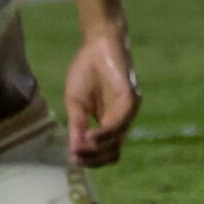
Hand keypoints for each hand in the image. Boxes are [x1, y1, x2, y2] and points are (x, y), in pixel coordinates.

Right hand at [63, 29, 139, 166]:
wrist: (98, 44)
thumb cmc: (86, 71)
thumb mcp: (75, 103)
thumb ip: (77, 125)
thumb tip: (74, 151)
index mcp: (110, 122)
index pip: (106, 151)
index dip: (92, 159)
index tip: (73, 160)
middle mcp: (122, 120)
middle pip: (113, 152)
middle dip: (94, 159)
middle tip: (76, 158)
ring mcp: (128, 111)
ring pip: (117, 142)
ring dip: (97, 149)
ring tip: (79, 149)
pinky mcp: (130, 100)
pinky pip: (119, 124)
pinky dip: (104, 134)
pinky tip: (89, 136)